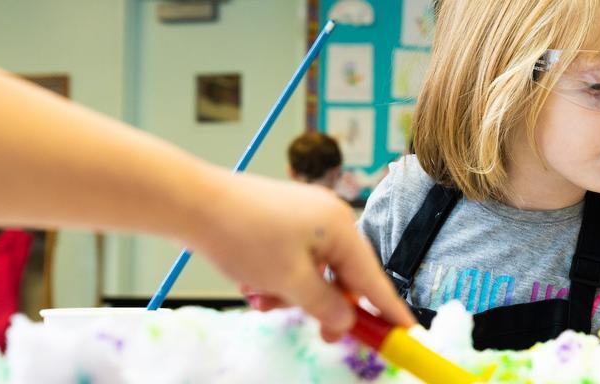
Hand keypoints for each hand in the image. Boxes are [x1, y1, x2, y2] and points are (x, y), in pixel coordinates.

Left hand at [185, 172, 414, 339]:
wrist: (192, 203)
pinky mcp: (282, 219)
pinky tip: (258, 286)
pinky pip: (296, 258)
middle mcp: (329, 218)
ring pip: (316, 270)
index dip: (390, 309)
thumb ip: (325, 306)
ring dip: (297, 293)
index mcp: (340, 228)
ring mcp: (305, 216)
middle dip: (328, 306)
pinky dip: (282, 278)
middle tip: (324, 337)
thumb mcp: (289, 282)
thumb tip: (346, 321)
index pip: (374, 278)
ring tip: (266, 300)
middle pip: (344, 275)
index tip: (407, 331)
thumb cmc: (244, 237)